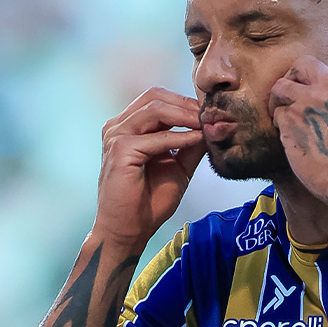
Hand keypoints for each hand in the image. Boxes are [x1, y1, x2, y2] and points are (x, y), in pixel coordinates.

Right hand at [92, 88, 206, 251]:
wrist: (130, 229)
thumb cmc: (149, 203)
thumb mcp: (177, 168)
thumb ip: (190, 147)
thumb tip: (211, 128)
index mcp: (129, 127)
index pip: (158, 100)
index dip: (185, 102)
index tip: (210, 113)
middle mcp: (119, 126)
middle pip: (155, 97)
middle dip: (186, 104)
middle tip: (211, 114)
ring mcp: (116, 135)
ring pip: (155, 109)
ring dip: (185, 115)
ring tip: (206, 124)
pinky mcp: (120, 149)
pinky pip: (156, 137)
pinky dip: (179, 137)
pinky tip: (196, 139)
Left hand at [268, 58, 327, 205]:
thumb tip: (321, 93)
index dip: (317, 83)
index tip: (315, 98)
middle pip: (303, 65)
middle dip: (293, 79)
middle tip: (290, 96)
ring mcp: (309, 99)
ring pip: (282, 86)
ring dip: (279, 101)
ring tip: (282, 117)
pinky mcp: (291, 117)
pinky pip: (278, 113)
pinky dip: (280, 125)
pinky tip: (289, 137)